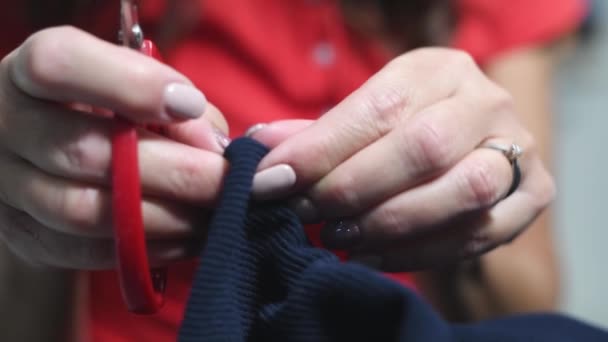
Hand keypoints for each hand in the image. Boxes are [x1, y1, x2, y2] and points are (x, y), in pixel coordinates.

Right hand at [0, 26, 228, 268]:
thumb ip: (176, 106)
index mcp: (30, 74)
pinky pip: (88, 252)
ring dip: (167, 217)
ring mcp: (10, 188)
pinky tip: (190, 236)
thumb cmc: (109, 110)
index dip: (131, 84)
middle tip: (229, 180)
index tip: (190, 104)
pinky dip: (150, 247)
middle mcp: (8, 126)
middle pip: (85, 152)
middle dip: (176, 171)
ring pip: (87, 212)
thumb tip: (216, 149)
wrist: (51, 157)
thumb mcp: (139, 89)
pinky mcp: (28, 237)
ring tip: (216, 212)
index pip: (60, 64)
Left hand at [249, 48, 554, 270]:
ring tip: (339, 237)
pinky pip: (479, 232)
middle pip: (423, 147)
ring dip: (389, 222)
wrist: (470, 150)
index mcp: (439, 69)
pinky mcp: (534, 194)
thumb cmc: (404, 130)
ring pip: (462, 191)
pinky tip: (374, 255)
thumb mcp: (365, 119)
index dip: (320, 150)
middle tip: (306, 212)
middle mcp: (486, 101)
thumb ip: (318, 134)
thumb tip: (260, 146)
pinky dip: (420, 252)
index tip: (271, 181)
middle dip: (352, 188)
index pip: (377, 108)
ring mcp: (519, 148)